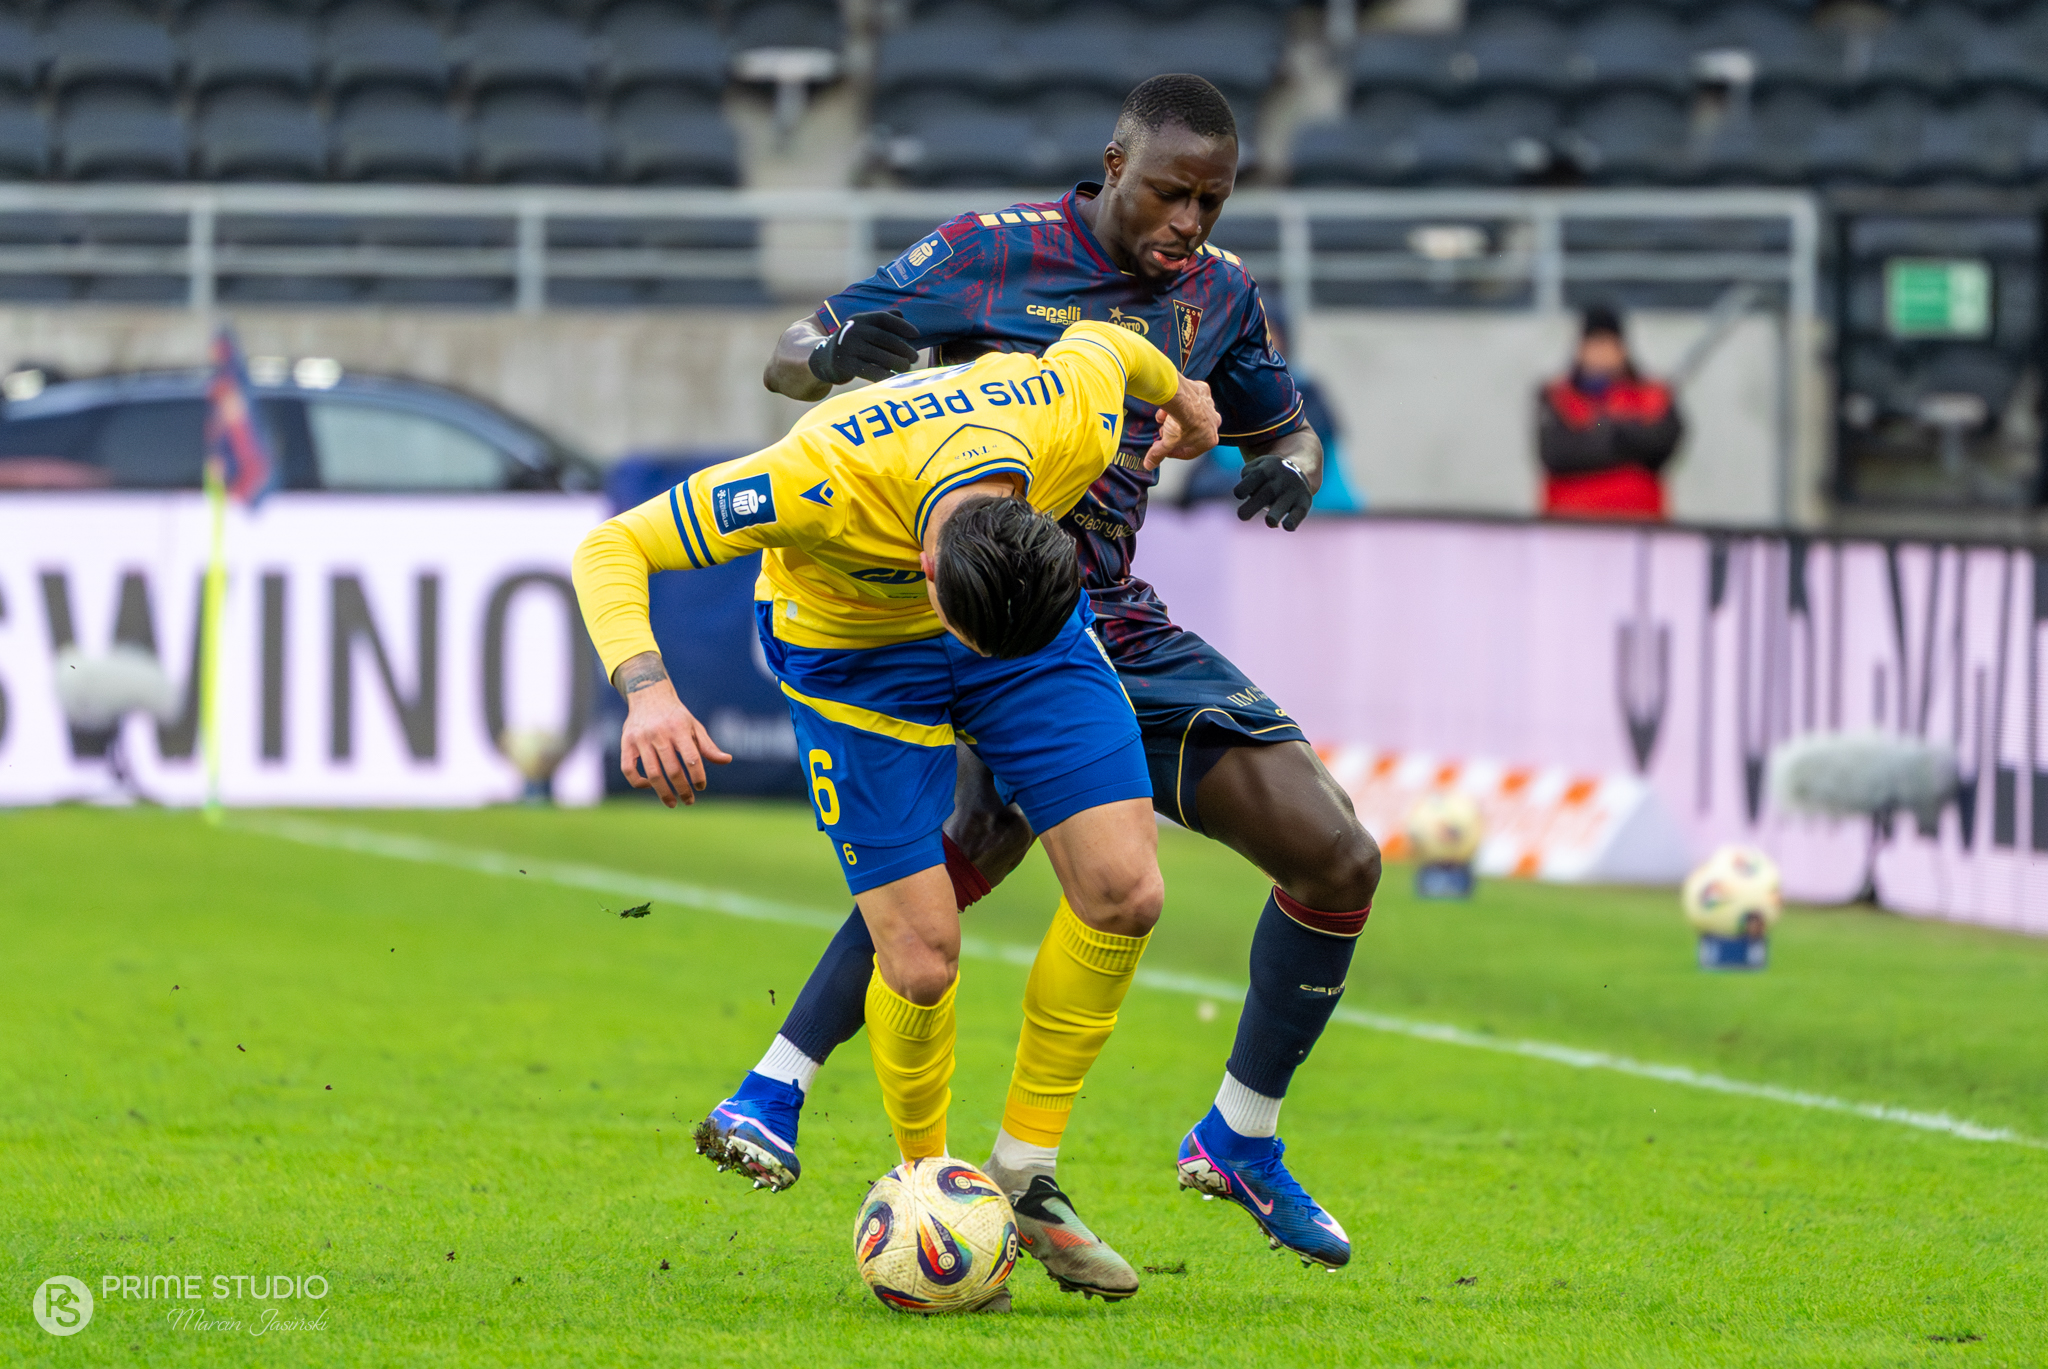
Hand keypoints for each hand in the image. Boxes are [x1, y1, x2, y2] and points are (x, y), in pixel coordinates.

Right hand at [614, 654, 731, 806]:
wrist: (648, 695)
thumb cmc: (676, 716)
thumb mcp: (694, 726)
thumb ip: (708, 746)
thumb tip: (727, 760)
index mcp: (679, 728)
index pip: (691, 758)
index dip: (697, 776)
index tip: (701, 787)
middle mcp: (659, 733)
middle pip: (672, 769)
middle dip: (683, 789)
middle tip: (689, 801)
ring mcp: (641, 739)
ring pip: (652, 773)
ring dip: (663, 792)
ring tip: (672, 803)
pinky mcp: (626, 743)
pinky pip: (628, 769)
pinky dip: (638, 782)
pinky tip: (649, 786)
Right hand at [808, 310, 920, 384]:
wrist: (823, 360)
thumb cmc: (852, 344)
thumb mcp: (863, 329)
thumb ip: (881, 321)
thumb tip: (902, 314)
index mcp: (860, 319)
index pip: (884, 318)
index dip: (902, 326)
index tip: (916, 335)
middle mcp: (853, 330)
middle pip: (885, 339)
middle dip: (903, 349)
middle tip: (914, 358)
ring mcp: (848, 347)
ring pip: (880, 356)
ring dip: (897, 363)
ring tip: (906, 368)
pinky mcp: (845, 364)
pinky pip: (870, 371)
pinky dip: (885, 375)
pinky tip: (894, 378)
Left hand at [1142, 376, 1219, 468]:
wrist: (1183, 402)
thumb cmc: (1181, 425)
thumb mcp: (1166, 444)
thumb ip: (1158, 454)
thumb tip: (1149, 465)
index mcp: (1210, 440)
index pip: (1190, 451)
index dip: (1173, 452)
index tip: (1163, 450)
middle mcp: (1214, 424)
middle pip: (1191, 432)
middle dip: (1175, 434)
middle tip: (1163, 432)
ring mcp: (1211, 407)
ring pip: (1191, 415)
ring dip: (1176, 418)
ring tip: (1163, 418)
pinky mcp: (1204, 392)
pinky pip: (1190, 399)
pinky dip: (1181, 402)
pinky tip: (1168, 406)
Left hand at [1234, 454, 1314, 530]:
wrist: (1298, 471)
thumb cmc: (1267, 475)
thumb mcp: (1257, 466)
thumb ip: (1247, 475)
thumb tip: (1244, 493)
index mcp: (1267, 469)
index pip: (1253, 478)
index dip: (1242, 489)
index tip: (1240, 495)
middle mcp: (1281, 480)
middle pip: (1265, 494)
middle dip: (1250, 508)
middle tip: (1242, 516)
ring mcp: (1293, 492)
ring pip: (1280, 508)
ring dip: (1272, 518)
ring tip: (1270, 520)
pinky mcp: (1304, 503)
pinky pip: (1298, 515)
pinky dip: (1292, 523)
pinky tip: (1286, 526)